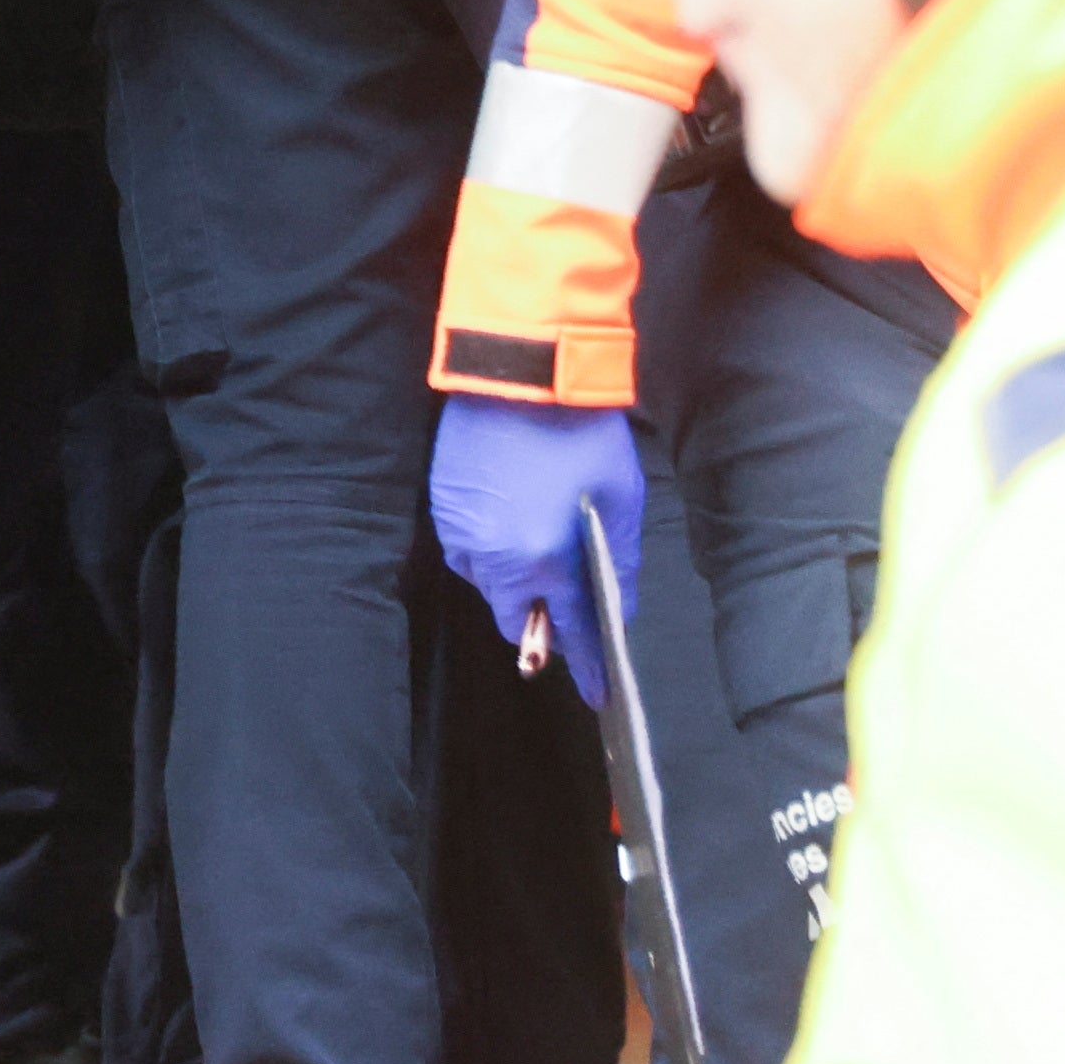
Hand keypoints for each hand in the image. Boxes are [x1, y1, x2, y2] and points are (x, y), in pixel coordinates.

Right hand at [430, 391, 647, 706]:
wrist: (525, 372)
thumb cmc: (581, 434)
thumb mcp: (620, 500)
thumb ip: (621, 565)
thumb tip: (620, 611)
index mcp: (546, 561)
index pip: (569, 632)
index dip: (584, 665)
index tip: (594, 691)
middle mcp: (496, 558)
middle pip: (514, 619)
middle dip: (539, 624)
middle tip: (563, 608)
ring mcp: (463, 532)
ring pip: (485, 586)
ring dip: (511, 584)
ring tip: (537, 549)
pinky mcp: (443, 506)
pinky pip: (466, 550)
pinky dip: (489, 550)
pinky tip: (510, 522)